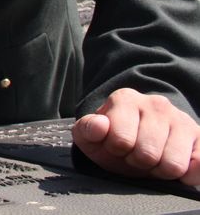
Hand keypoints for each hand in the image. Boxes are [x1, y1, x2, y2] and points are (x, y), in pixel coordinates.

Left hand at [72, 88, 199, 183]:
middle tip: (135, 155)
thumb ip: (87, 130)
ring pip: (173, 164)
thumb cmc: (111, 138)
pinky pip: (199, 164)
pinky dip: (186, 175)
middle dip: (138, 162)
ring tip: (153, 159)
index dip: (116, 150)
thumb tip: (100, 126)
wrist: (137, 137)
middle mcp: (157, 104)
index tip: (117, 145)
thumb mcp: (90, 135)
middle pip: (148, 154)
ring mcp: (181, 119)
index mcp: (126, 99)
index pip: (121, 139)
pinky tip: (174, 166)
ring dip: (159, 170)